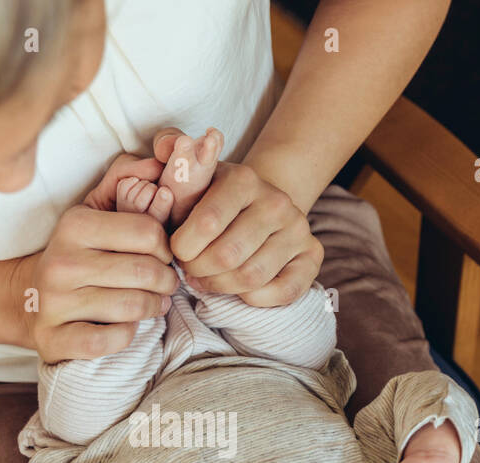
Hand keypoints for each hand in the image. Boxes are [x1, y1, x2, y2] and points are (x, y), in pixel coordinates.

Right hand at [13, 153, 178, 363]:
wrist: (24, 299)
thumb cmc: (76, 252)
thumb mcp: (95, 210)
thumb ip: (127, 179)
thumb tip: (158, 161)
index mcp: (74, 225)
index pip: (147, 232)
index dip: (165, 247)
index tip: (162, 256)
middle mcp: (60, 262)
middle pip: (144, 272)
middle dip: (166, 281)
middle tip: (166, 284)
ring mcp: (54, 304)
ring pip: (132, 308)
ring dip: (153, 308)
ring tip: (153, 303)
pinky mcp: (54, 339)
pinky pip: (111, 340)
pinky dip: (127, 335)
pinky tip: (125, 326)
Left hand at [155, 129, 321, 306]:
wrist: (259, 203)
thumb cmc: (213, 198)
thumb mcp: (191, 180)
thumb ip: (175, 163)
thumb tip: (167, 145)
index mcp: (243, 179)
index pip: (206, 224)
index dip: (182, 248)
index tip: (176, 250)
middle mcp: (276, 202)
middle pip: (227, 256)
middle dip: (198, 270)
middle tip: (190, 268)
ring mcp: (298, 229)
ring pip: (251, 277)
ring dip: (220, 287)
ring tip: (208, 279)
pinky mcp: (312, 255)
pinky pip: (283, 291)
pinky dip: (253, 298)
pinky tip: (237, 288)